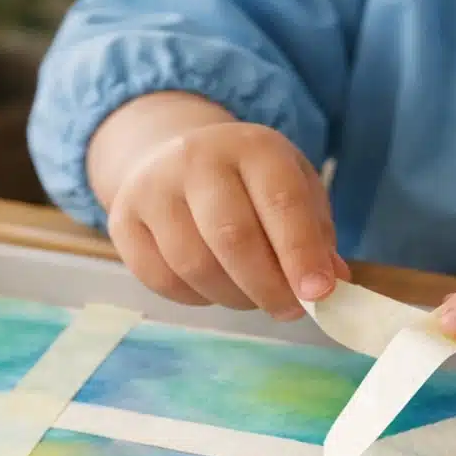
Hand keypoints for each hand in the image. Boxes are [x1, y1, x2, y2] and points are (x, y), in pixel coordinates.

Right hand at [91, 95, 344, 318]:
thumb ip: (316, 236)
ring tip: (252, 296)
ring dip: (233, 297)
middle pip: (232, 237)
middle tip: (289, 309)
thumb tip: (332, 285)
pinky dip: (196, 298)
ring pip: (194, 265)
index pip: (281, 202)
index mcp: (252, 146)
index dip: (301, 254)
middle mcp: (197, 158)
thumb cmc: (249, 183)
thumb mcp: (294, 190)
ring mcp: (153, 188)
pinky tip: (214, 287)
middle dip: (267, 286)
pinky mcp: (123, 220)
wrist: (172, 157)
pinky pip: (161, 280)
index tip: (319, 296)